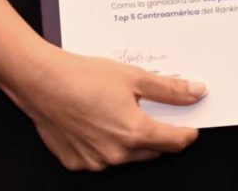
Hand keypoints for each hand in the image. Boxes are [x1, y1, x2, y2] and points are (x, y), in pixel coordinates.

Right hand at [8, 48, 203, 171]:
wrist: (40, 81)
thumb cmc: (83, 77)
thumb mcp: (134, 76)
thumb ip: (169, 90)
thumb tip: (197, 92)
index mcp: (135, 133)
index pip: (175, 142)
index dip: (187, 133)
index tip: (191, 126)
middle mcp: (117, 154)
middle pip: (152, 150)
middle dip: (157, 134)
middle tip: (151, 112)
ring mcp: (95, 161)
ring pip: (126, 156)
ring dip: (130, 140)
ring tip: (118, 111)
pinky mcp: (76, 162)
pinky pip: (100, 157)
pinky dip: (104, 144)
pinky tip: (96, 121)